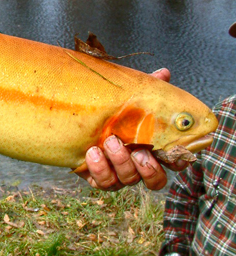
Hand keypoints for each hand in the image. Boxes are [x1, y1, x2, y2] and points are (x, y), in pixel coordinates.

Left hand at [76, 68, 189, 190]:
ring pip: (129, 180)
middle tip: (137, 149)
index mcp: (154, 148)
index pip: (177, 162)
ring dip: (121, 162)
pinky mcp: (100, 177)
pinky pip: (104, 182)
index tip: (168, 148)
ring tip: (109, 141)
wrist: (77, 119)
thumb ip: (148, 88)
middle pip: (156, 180)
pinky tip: (92, 152)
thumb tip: (164, 73)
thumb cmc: (112, 110)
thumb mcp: (129, 97)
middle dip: (148, 166)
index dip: (178, 160)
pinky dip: (99, 169)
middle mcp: (140, 166)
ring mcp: (120, 174)